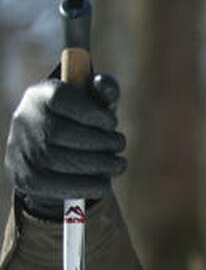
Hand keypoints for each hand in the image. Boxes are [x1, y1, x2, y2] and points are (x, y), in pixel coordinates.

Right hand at [4, 73, 125, 218]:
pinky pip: (61, 186)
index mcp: (39, 96)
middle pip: (65, 133)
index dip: (94, 113)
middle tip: (119, 144)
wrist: (47, 157)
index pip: (62, 99)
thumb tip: (106, 83)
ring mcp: (23, 151)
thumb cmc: (79, 124)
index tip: (111, 123)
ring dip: (101, 165)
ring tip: (117, 164)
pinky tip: (104, 181)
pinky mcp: (28, 179)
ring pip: (64, 160)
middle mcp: (24, 121)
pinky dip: (90, 186)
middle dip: (102, 142)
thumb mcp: (91, 105)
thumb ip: (102, 93)